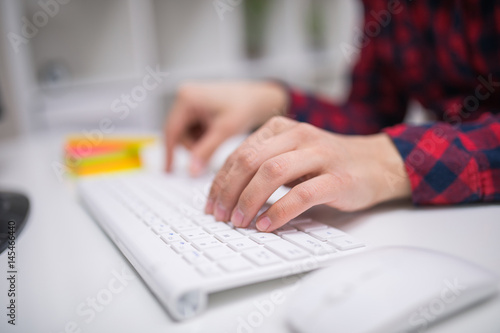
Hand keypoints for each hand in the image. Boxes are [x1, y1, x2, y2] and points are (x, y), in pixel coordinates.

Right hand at [164, 81, 286, 175]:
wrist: (259, 98)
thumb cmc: (245, 107)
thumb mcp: (224, 131)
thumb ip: (206, 151)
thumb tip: (191, 171)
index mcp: (187, 97)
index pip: (171, 131)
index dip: (169, 153)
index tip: (169, 171)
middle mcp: (184, 95)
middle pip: (177, 133)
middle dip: (193, 147)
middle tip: (209, 155)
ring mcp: (189, 100)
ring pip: (185, 133)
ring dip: (198, 142)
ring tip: (218, 138)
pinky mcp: (195, 105)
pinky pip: (192, 129)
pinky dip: (202, 137)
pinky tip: (216, 134)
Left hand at [205, 116, 410, 231]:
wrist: (375, 164)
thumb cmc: (327, 163)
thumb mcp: (291, 156)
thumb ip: (263, 166)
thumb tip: (226, 193)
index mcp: (281, 129)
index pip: (240, 153)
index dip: (220, 181)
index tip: (211, 204)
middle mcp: (299, 136)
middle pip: (250, 160)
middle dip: (228, 191)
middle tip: (220, 215)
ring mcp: (320, 155)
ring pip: (271, 173)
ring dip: (248, 201)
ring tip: (240, 222)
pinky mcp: (337, 178)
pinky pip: (301, 195)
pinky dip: (279, 212)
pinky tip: (266, 225)